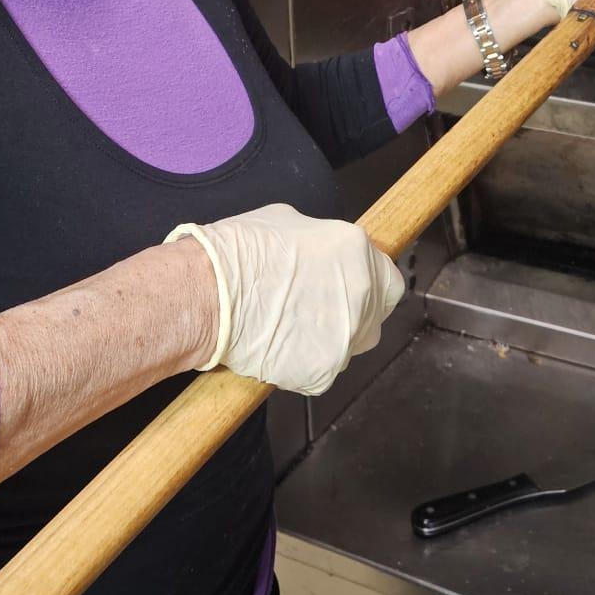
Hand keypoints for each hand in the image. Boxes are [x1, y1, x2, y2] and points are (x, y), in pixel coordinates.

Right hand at [166, 203, 404, 395]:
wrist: (205, 294)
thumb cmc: (235, 254)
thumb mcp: (287, 222)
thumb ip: (321, 242)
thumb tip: (323, 252)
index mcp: (356, 250)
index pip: (388, 279)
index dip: (368, 286)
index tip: (348, 290)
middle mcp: (362, 293)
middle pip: (374, 315)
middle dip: (350, 314)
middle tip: (313, 311)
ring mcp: (346, 336)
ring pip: (350, 346)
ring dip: (329, 341)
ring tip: (290, 330)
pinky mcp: (324, 371)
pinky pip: (322, 371)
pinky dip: (304, 365)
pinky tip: (277, 347)